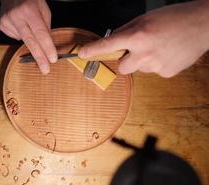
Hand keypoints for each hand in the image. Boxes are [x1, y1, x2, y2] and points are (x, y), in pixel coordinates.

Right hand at [0, 0, 56, 73]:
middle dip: (39, 57)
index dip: (47, 47)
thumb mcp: (43, 8)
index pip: (40, 33)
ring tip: (27, 24)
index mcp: (29, 10)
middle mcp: (16, 16)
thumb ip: (46, 26)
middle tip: (45, 69)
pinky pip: (15, 36)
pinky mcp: (1, 24)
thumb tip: (48, 45)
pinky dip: (20, 33)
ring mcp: (6, 21)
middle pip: (30, 42)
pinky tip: (19, 24)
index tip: (52, 59)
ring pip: (22, 40)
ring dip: (29, 38)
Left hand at [78, 1, 208, 77]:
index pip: (108, 46)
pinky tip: (167, 53)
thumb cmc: (174, 18)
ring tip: (159, 47)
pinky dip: (156, 64)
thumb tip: (112, 43)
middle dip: (125, 61)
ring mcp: (156, 66)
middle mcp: (145, 53)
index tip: (82, 54)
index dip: (93, 51)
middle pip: (122, 68)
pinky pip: (153, 71)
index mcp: (138, 36)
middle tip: (138, 50)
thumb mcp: (145, 19)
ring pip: (139, 69)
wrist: (203, 25)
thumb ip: (126, 32)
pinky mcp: (166, 73)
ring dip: (143, 61)